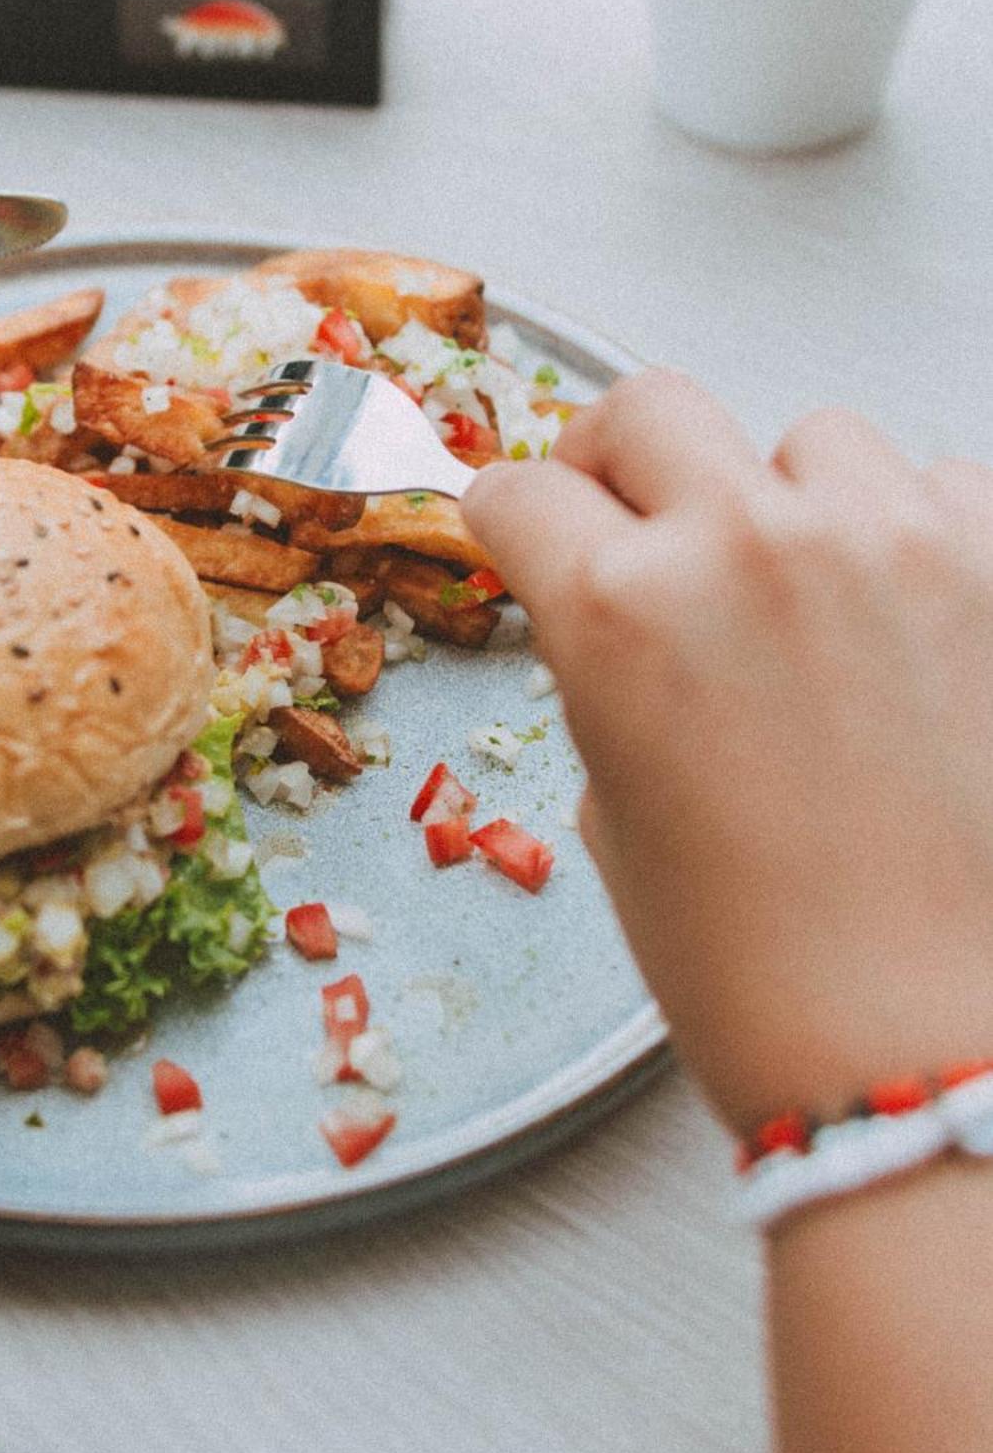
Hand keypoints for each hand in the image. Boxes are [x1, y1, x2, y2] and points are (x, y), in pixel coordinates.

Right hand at [462, 370, 992, 1131]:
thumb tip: (626, 616)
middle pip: (652, 406)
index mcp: (617, 611)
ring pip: (812, 436)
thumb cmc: (760, 968)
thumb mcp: (617, 812)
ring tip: (803, 592)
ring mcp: (890, 543)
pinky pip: (940, 487)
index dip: (512, 517)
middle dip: (621, 457)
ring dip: (785, 496)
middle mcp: (747, 546)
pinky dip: (909, 535)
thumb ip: (609, 676)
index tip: (525, 527)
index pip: (523, 489)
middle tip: (633, 514)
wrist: (924, 1045)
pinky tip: (903, 623)